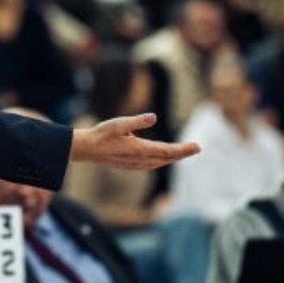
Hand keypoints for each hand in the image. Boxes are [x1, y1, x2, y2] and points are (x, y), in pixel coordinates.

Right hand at [71, 113, 199, 169]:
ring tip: (183, 153)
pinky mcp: (130, 165)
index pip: (167, 151)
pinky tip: (162, 158)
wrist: (86, 149)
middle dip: (182, 154)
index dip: (183, 149)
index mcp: (140, 149)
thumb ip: (137, 121)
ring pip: (160, 163)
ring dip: (172, 158)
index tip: (197, 146)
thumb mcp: (119, 123)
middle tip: (197, 148)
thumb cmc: (101, 134)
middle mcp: (140, 160)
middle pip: (167, 158)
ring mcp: (135, 164)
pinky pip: (151, 165)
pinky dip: (161, 161)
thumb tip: (153, 117)